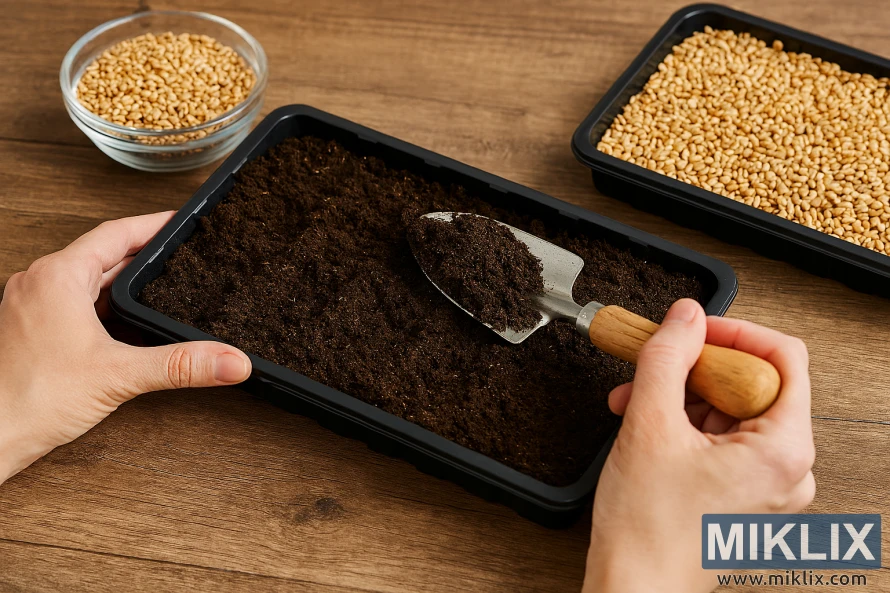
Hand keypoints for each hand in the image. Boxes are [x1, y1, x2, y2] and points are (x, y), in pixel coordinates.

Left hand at [0, 212, 251, 483]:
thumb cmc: (30, 401)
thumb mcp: (121, 376)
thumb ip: (183, 365)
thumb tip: (231, 360)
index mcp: (57, 276)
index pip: (116, 233)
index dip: (153, 225)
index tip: (180, 221)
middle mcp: (37, 283)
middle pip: (102, 255)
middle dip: (143, 257)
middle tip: (180, 256)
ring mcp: (30, 305)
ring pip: (86, 280)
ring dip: (121, 284)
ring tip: (159, 287)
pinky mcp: (29, 328)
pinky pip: (72, 303)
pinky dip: (102, 307)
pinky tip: (123, 326)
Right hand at [582, 299, 813, 592]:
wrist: (633, 588)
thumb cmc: (648, 533)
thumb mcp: (650, 426)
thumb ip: (667, 359)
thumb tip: (685, 317)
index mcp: (783, 451)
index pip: (783, 358)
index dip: (734, 332)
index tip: (694, 329)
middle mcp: (786, 469)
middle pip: (752, 383)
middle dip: (692, 368)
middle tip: (652, 363)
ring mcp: (766, 484)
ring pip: (730, 409)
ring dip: (679, 395)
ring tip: (633, 401)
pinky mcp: (743, 494)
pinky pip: (721, 437)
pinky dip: (682, 423)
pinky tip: (644, 423)